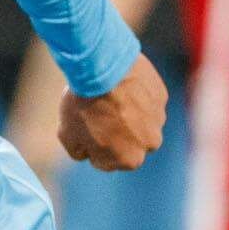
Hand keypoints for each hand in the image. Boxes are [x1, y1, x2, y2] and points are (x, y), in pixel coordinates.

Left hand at [58, 53, 166, 171]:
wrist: (101, 68)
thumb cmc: (83, 104)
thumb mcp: (68, 135)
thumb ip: (79, 151)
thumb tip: (87, 153)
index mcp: (128, 160)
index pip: (107, 160)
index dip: (94, 145)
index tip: (86, 128)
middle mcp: (149, 144)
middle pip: (129, 142)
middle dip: (116, 132)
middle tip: (99, 112)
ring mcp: (158, 119)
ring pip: (141, 122)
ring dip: (130, 114)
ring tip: (110, 97)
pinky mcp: (160, 96)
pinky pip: (147, 101)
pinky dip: (137, 96)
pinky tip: (121, 85)